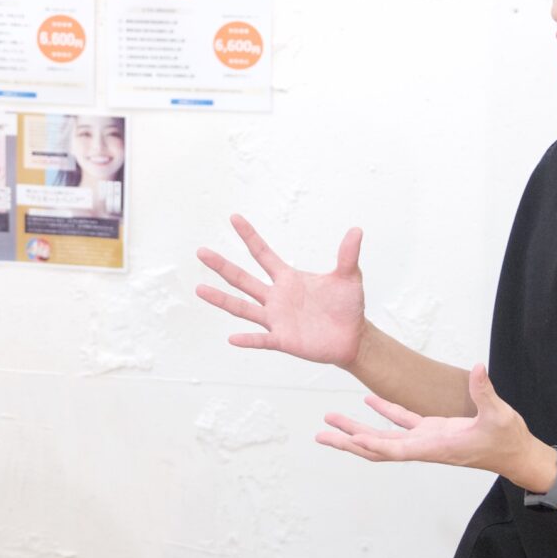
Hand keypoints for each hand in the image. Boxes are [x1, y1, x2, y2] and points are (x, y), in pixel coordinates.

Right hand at [196, 215, 365, 368]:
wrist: (352, 337)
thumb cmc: (347, 306)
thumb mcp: (349, 277)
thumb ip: (347, 255)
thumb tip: (357, 229)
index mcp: (288, 278)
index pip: (263, 254)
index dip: (249, 236)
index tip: (234, 218)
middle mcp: (276, 297)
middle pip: (243, 279)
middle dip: (222, 266)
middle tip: (201, 252)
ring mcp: (276, 319)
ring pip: (242, 308)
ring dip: (222, 299)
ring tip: (199, 289)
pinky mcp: (282, 339)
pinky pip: (261, 340)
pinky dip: (247, 340)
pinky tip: (232, 338)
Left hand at [317, 364, 556, 492]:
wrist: (518, 455)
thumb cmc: (509, 440)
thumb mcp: (499, 415)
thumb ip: (486, 392)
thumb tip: (479, 369)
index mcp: (435, 447)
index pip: (396, 449)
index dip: (372, 444)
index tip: (350, 439)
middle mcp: (424, 446)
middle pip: (378, 447)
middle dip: (349, 440)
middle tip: (320, 433)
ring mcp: (427, 439)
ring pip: (385, 436)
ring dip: (357, 428)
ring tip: (331, 420)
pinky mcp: (433, 430)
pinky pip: (403, 421)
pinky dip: (385, 411)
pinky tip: (368, 401)